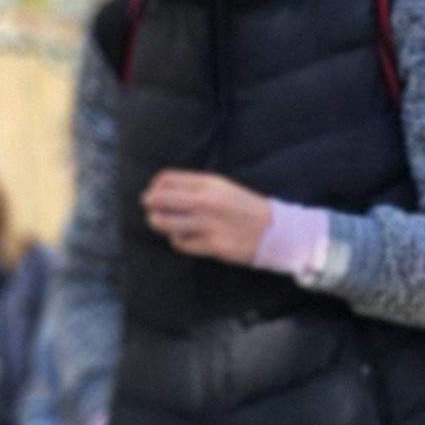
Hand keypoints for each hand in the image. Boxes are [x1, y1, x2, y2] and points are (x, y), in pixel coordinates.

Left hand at [142, 170, 272, 265]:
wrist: (275, 230)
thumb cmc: (245, 207)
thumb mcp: (223, 188)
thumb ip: (196, 187)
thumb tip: (163, 189)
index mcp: (210, 184)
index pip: (168, 179)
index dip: (155, 185)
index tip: (154, 191)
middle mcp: (207, 202)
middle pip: (161, 199)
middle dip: (150, 203)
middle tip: (148, 207)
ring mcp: (208, 224)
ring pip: (166, 222)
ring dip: (158, 222)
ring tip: (158, 222)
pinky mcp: (212, 245)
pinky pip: (181, 243)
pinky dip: (177, 241)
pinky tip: (182, 238)